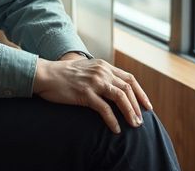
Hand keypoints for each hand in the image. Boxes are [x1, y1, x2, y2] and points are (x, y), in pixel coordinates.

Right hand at [33, 57, 153, 133]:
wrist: (46, 74)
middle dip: (138, 106)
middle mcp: (102, 72)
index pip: (129, 78)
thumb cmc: (64, 74)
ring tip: (134, 125)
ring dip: (130, 112)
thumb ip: (101, 74)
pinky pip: (104, 109)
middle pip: (128, 88)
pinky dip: (113, 120)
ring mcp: (94, 82)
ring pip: (120, 97)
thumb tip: (114, 86)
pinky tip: (116, 129)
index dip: (140, 93)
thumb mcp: (87, 68)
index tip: (147, 106)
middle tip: (141, 121)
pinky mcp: (85, 93)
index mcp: (104, 66)